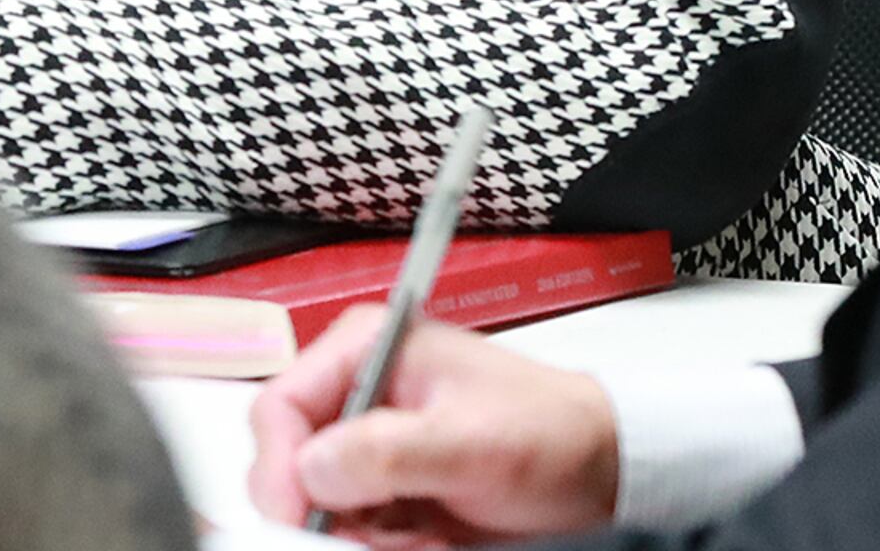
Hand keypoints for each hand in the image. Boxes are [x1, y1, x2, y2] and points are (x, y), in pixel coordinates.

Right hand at [247, 316, 622, 546]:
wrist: (600, 467)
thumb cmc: (549, 432)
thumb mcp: (471, 442)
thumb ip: (388, 452)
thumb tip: (311, 469)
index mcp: (366, 350)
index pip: (280, 406)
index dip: (279, 467)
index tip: (299, 519)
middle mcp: (357, 392)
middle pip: (291, 463)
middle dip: (328, 513)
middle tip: (378, 541)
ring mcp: (370, 443)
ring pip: (319, 506)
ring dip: (362, 536)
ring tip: (425, 541)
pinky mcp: (387, 486)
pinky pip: (353, 528)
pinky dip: (384, 546)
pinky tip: (430, 543)